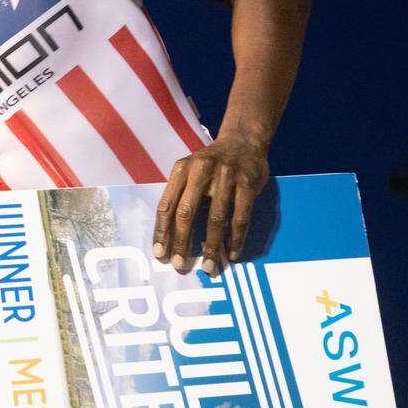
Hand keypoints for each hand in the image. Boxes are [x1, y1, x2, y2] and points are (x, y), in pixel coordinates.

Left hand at [151, 134, 269, 276]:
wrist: (242, 140)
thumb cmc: (209, 164)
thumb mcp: (188, 171)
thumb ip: (179, 196)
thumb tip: (168, 235)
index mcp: (181, 169)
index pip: (166, 205)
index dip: (162, 231)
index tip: (159, 253)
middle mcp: (201, 171)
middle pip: (187, 213)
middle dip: (181, 242)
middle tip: (179, 265)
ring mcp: (226, 176)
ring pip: (216, 219)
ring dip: (211, 246)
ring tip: (208, 267)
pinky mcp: (247, 184)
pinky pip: (241, 217)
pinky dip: (236, 239)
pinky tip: (231, 254)